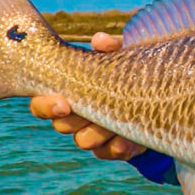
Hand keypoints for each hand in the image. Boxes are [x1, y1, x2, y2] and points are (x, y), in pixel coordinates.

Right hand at [28, 32, 146, 160]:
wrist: (154, 98)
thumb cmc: (126, 73)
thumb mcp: (119, 57)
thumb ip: (109, 48)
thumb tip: (100, 41)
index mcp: (67, 94)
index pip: (40, 105)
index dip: (46, 106)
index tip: (64, 104)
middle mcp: (74, 118)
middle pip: (61, 125)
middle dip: (77, 118)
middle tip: (95, 110)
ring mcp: (91, 135)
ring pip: (83, 141)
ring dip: (98, 130)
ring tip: (116, 120)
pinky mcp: (111, 149)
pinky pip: (107, 153)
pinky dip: (117, 145)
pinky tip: (127, 137)